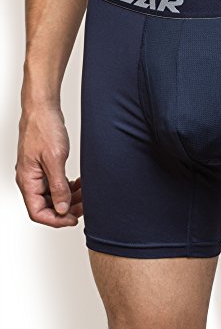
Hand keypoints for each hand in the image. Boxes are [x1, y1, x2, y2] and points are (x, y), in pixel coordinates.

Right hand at [15, 105, 82, 226]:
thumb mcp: (55, 159)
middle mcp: (30, 179)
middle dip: (67, 208)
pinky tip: (80, 183)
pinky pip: (56, 183)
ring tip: (86, 193)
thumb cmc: (44, 129)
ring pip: (53, 195)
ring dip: (70, 197)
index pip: (38, 212)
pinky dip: (68, 186)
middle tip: (85, 206)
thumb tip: (62, 208)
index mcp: (28, 181)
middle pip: (47, 206)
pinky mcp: (46, 165)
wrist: (43, 109)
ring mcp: (38, 172)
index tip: (73, 219)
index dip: (56, 220)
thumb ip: (58, 185)